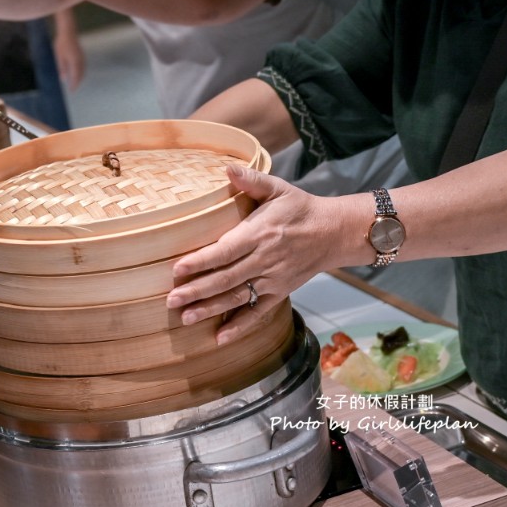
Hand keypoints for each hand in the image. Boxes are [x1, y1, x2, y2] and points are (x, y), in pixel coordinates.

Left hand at [52, 18, 85, 91]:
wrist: (68, 31)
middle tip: (74, 88)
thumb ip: (62, 69)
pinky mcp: (82, 54)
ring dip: (80, 77)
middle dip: (78, 82)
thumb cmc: (62, 44)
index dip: (74, 85)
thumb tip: (63, 79)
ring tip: (76, 82)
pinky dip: (81, 72)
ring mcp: (82, 57)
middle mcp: (81, 60)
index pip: (76, 77)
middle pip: (81, 75)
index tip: (72, 91)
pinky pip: (83, 66)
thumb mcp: (59, 57)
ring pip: (83, 70)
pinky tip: (77, 72)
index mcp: (75, 62)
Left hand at [166, 165, 342, 344]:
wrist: (335, 232)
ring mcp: (274, 279)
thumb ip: (251, 180)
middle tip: (170, 300)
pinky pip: (259, 313)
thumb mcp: (279, 188)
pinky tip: (219, 339)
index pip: (226, 251)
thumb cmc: (300, 208)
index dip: (201, 261)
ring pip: (238, 298)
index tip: (177, 269)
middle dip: (197, 291)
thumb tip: (227, 167)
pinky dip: (240, 327)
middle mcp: (266, 260)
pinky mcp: (281, 292)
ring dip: (211, 309)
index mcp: (260, 234)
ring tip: (185, 318)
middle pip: (226, 279)